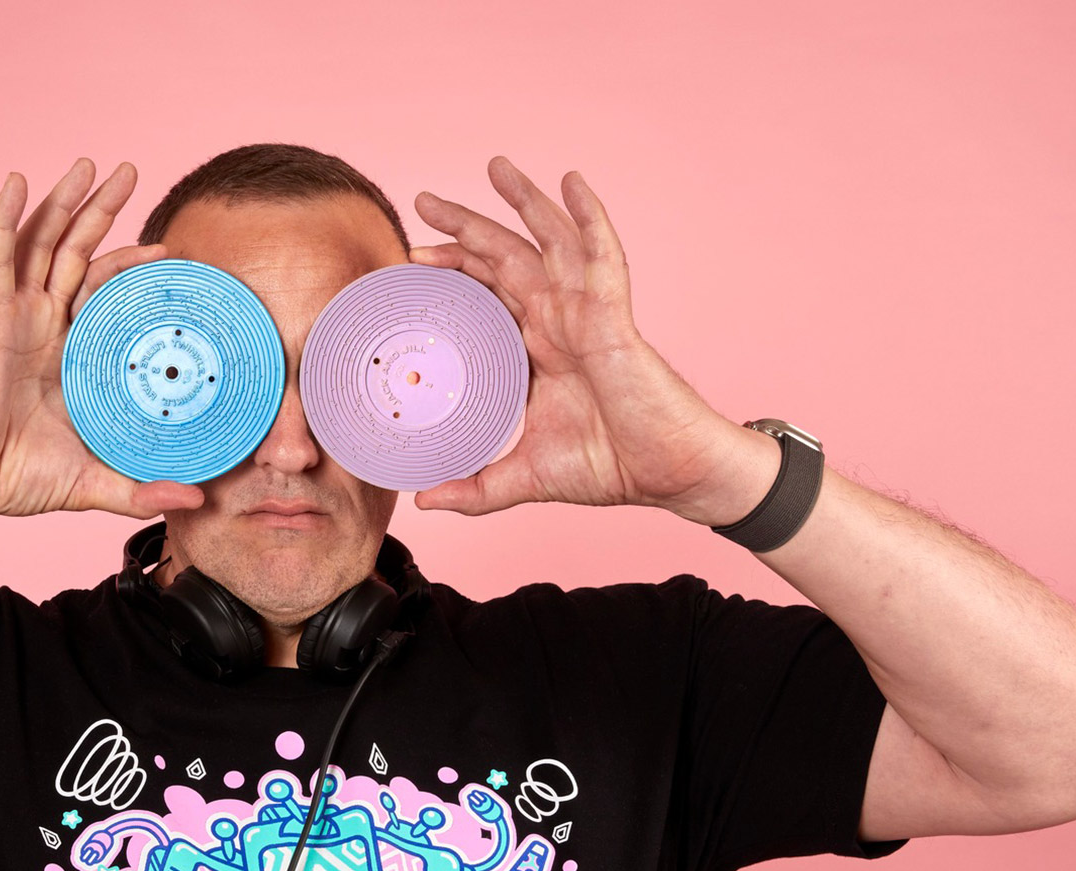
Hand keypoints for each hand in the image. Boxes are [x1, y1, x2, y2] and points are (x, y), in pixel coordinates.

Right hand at [0, 158, 205, 518]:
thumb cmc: (12, 477)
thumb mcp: (92, 482)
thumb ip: (141, 489)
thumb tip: (196, 500)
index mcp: (69, 354)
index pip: (106, 294)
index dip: (134, 270)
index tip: (174, 255)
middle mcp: (43, 325)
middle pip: (78, 252)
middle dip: (102, 211)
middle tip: (132, 172)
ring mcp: (14, 316)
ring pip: (43, 243)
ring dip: (64, 202)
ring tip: (88, 163)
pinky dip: (4, 218)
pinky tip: (18, 182)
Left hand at [408, 156, 758, 522]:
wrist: (668, 472)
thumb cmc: (611, 465)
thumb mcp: (524, 477)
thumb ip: (474, 489)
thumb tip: (422, 499)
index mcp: (536, 347)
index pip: (485, 295)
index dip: (450, 274)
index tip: (407, 263)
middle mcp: (559, 321)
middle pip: (505, 258)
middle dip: (465, 226)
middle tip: (423, 202)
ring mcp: (587, 313)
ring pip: (549, 242)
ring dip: (523, 202)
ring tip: (494, 167)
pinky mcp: (614, 317)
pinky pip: (601, 255)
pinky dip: (588, 217)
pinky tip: (572, 182)